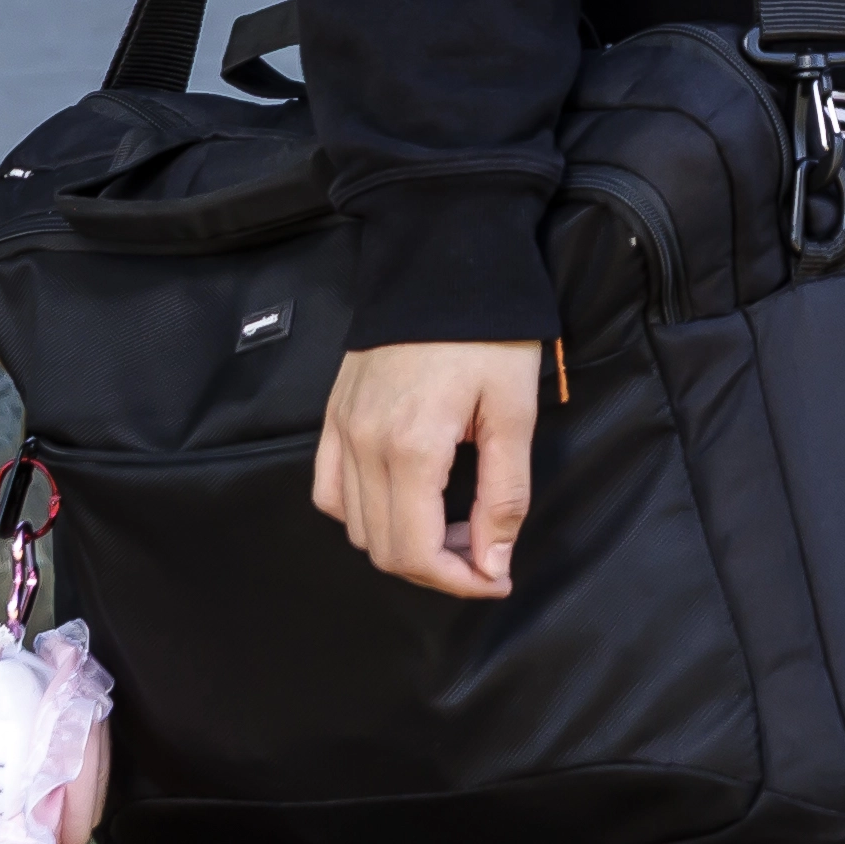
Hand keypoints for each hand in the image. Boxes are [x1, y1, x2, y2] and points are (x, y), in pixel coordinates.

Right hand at [311, 340, 542, 600]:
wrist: (444, 261)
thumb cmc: (490, 333)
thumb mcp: (515, 411)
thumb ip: (504, 493)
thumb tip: (493, 563)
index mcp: (410, 449)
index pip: (417, 554)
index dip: (460, 583)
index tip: (498, 579)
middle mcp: (363, 446)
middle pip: (385, 550)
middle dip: (438, 568)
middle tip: (486, 552)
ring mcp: (341, 431)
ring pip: (355, 527)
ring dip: (403, 543)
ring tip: (453, 524)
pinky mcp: (333, 415)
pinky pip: (329, 490)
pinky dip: (362, 513)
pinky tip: (403, 501)